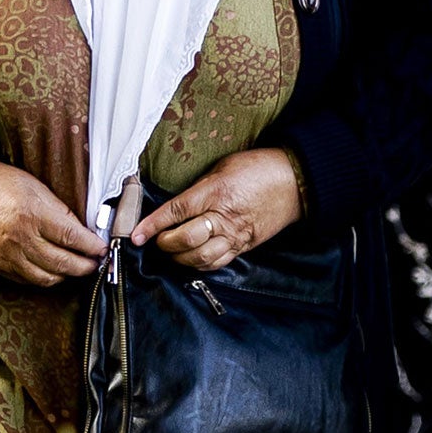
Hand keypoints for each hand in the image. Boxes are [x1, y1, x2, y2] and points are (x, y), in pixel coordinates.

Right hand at [0, 161, 106, 286]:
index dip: (92, 247)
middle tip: (95, 264)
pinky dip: (44, 279)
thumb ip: (62, 213)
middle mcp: (20, 239)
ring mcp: (7, 255)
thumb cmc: (8, 185)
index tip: (103, 249)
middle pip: (61, 262)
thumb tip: (85, 232)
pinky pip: (26, 280)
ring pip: (45, 277)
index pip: (72, 238)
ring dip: (66, 276)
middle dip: (85, 266)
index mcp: (34, 215)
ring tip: (77, 269)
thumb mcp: (40, 189)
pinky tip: (53, 272)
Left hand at [130, 148, 302, 269]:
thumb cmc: (259, 168)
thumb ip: (199, 188)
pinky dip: (200, 264)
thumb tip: (177, 206)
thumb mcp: (222, 168)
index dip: (152, 225)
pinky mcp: (245, 246)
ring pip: (200, 257)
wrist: (295, 182)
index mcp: (216, 192)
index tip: (136, 234)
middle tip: (157, 239)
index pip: (176, 211)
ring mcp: (236, 234)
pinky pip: (218, 262)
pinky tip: (192, 258)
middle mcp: (224, 217)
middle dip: (165, 243)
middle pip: (185, 238)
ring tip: (173, 251)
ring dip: (180, 258)